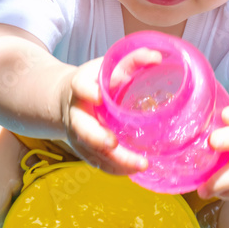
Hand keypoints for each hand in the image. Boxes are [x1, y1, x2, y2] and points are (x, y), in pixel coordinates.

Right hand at [59, 50, 158, 174]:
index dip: (87, 91)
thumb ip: (133, 60)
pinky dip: (116, 169)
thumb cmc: (97, 81)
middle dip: (97, 137)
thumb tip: (157, 56)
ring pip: (92, 151)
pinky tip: (134, 170)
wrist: (71, 100)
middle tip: (114, 144)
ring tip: (141, 164)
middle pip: (82, 128)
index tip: (98, 96)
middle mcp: (77, 113)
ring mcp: (79, 134)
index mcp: (81, 87)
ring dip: (114, 160)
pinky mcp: (86, 150)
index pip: (80, 86)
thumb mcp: (110, 66)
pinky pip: (99, 163)